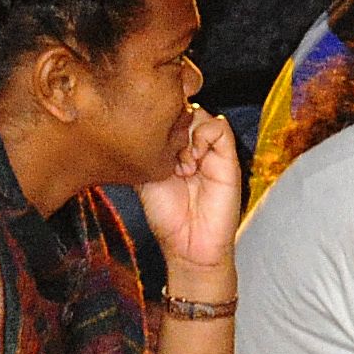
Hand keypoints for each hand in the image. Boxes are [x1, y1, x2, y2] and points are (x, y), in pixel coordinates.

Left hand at [135, 104, 242, 277]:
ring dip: (186, 133)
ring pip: (200, 113)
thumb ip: (141, 152)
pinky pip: (220, 127)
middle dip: (170, 125)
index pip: (165, 115)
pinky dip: (205, 136)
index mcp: (172, 148)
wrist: (188, 245)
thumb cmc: (167, 217)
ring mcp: (210, 150)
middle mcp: (191, 145)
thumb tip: (126, 128)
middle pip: (181, 109)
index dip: (155, 120)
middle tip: (164, 155)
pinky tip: (195, 161)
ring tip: (181, 165)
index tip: (146, 143)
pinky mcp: (228, 158)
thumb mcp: (143, 178)